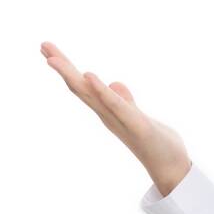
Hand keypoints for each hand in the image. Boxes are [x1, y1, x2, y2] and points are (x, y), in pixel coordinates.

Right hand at [40, 40, 192, 195]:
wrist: (171, 168)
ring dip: (72, 75)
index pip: (83, 86)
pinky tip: (90, 75)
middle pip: (80, 88)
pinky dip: (102, 91)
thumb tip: (114, 84)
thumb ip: (125, 101)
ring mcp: (120, 120)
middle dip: (61, 66)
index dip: (66, 68)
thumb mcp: (138, 115)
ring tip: (53, 58)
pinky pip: (117, 105)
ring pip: (91, 95)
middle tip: (42, 45)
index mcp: (108, 111)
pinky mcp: (137, 125)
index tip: (48, 49)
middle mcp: (108, 115)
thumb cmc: (156, 143)